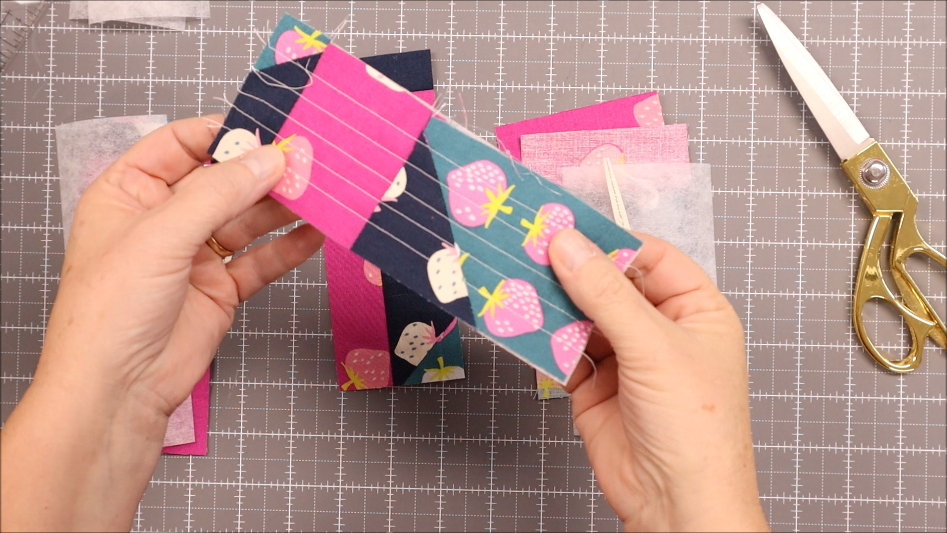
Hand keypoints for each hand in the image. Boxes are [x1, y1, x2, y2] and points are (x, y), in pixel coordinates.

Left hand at [0, 116, 323, 530]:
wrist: (118, 391)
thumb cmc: (112, 309)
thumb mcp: (161, 235)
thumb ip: (219, 192)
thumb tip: (270, 157)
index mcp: (129, 192)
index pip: (180, 144)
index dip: (224, 134)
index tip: (270, 130)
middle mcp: (162, 219)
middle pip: (222, 181)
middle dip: (264, 171)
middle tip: (309, 160)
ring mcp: (193, 255)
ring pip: (247, 219)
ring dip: (283, 207)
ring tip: (324, 192)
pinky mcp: (220, 288)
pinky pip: (260, 258)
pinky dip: (288, 246)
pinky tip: (316, 233)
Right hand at [549, 229, 767, 531]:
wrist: (675, 505)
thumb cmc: (696, 428)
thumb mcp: (655, 348)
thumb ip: (606, 295)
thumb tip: (568, 245)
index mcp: (695, 310)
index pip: (650, 257)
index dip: (609, 240)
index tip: (565, 226)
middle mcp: (660, 329)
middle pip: (609, 283)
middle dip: (571, 269)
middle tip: (527, 247)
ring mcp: (625, 358)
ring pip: (580, 315)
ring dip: (551, 303)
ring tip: (515, 279)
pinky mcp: (593, 386)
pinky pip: (563, 350)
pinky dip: (542, 339)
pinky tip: (521, 323)